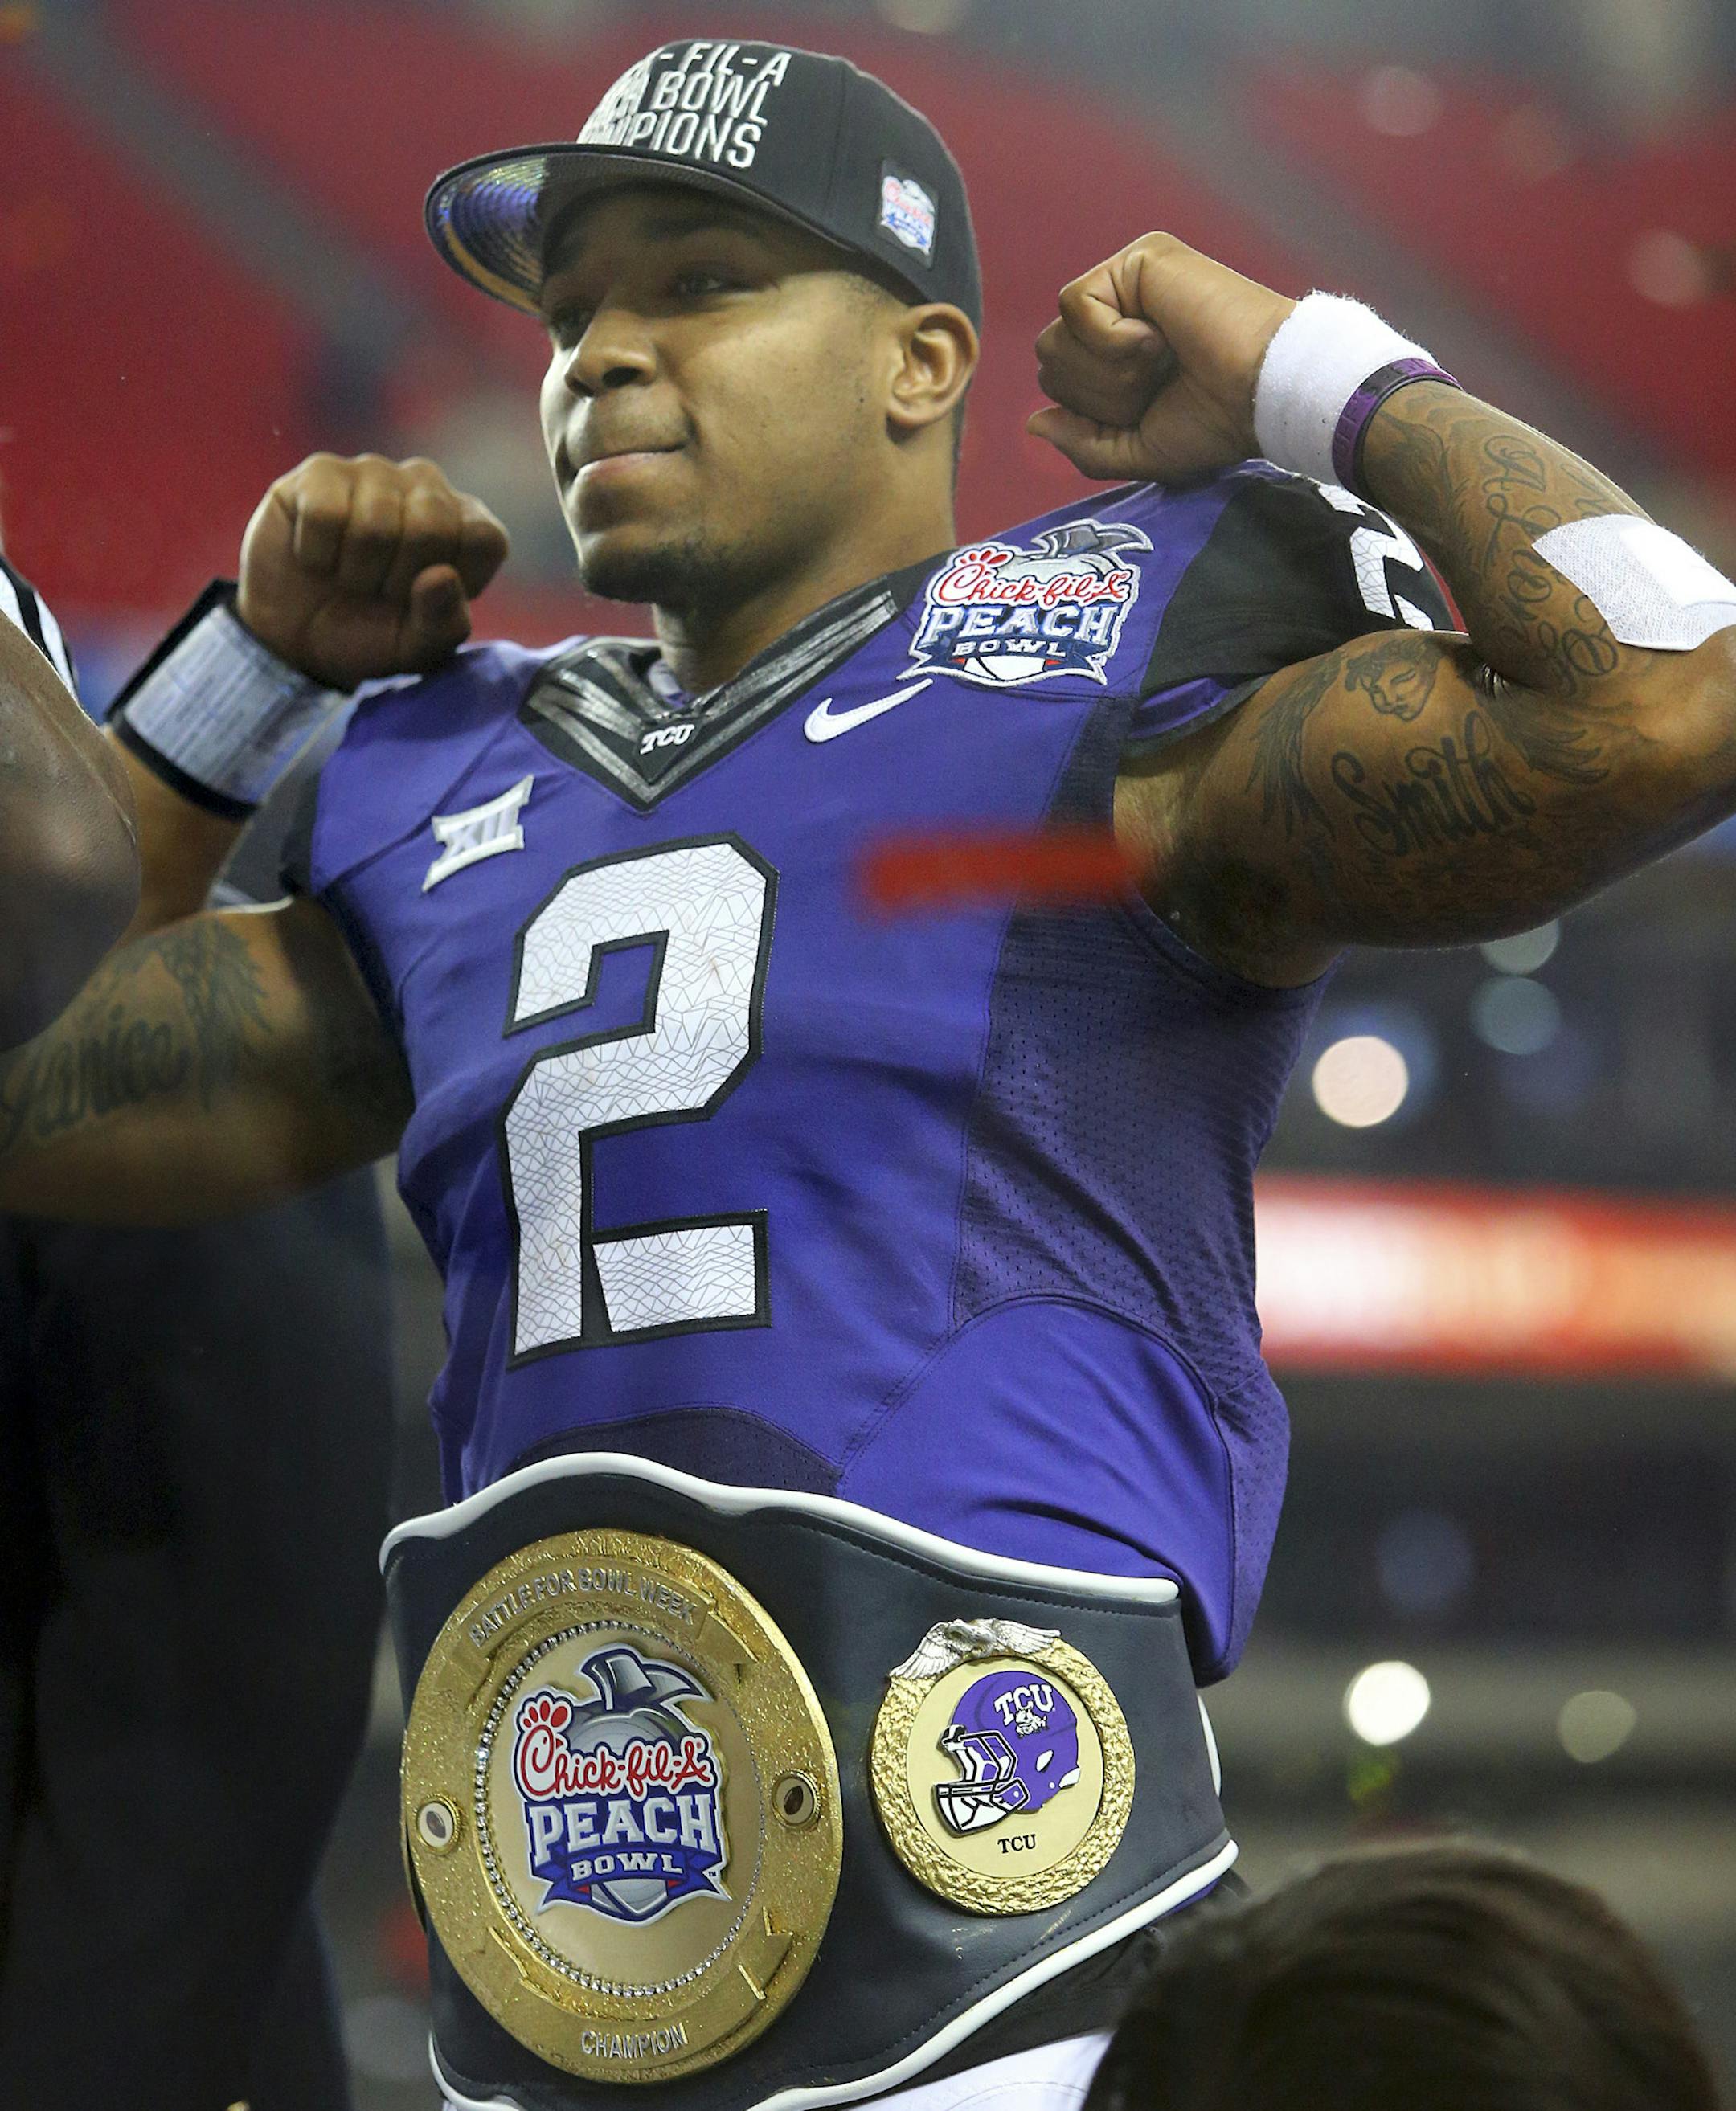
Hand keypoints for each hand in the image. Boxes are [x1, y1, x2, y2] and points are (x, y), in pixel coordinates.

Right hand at [237, 454, 509, 686]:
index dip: (454, 581)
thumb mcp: (415, 649)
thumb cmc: (368, 636)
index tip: (423, 601)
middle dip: (398, 579)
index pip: (485, 538)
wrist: (294, 637)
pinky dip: (316, 554)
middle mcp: (426, 487)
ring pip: (376, 523)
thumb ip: (442, 623)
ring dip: (356, 571)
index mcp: (465, 525)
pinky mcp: (321, 472)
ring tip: (348, 576)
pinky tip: (315, 556)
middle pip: (432, 525)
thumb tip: (442, 576)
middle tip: (379, 591)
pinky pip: (325, 513)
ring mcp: (374, 472)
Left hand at [1029, 234, 1294, 484]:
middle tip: (1158, 382)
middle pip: (1048, 357)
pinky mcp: (1137, 259)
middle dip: (1097, 393)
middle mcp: (1120, 308)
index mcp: (1119, 350)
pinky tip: (1158, 334)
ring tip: (1162, 359)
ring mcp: (1128, 278)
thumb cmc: (1215, 423)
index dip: (1093, 410)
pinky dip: (1112, 339)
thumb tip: (1032, 423)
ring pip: (1055, 336)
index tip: (1150, 404)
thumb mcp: (1137, 450)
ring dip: (1107, 370)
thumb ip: (1082, 443)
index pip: (1057, 380)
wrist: (1262, 393)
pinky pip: (1075, 306)